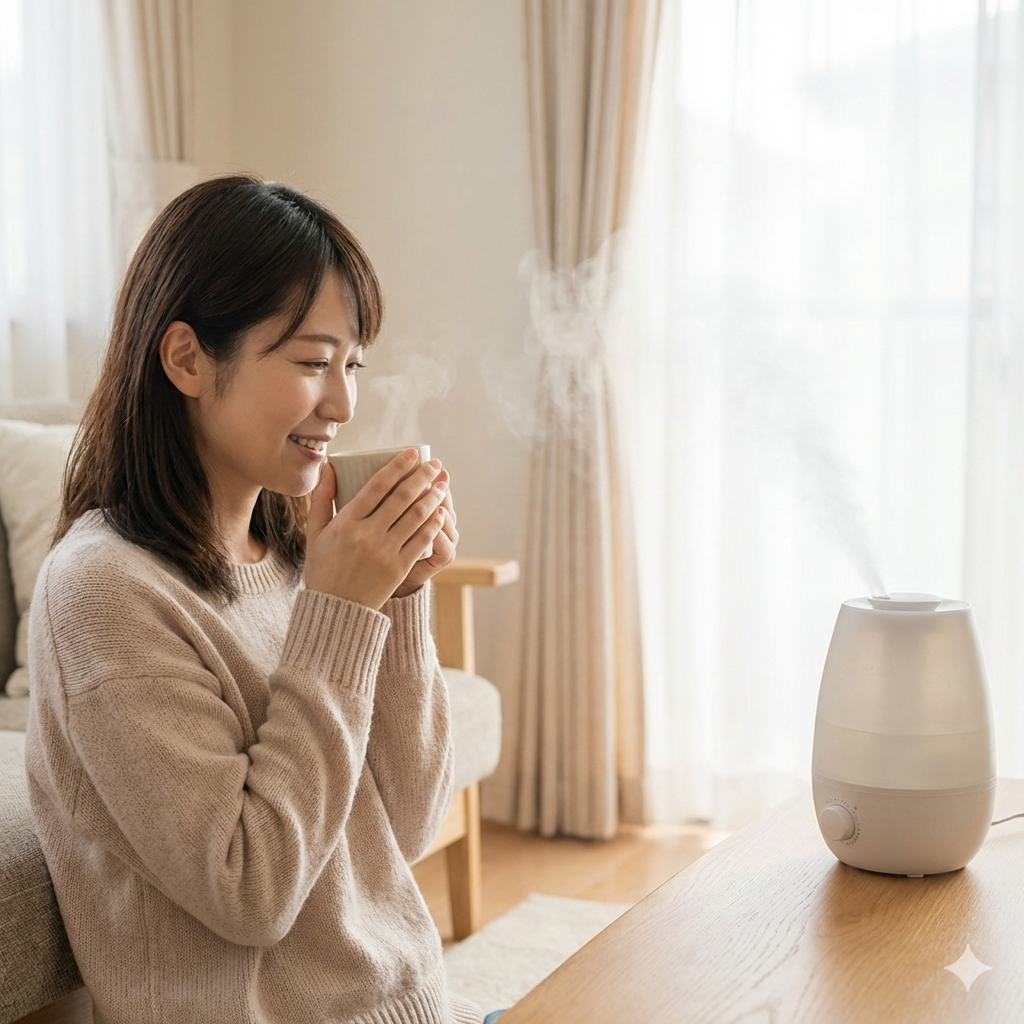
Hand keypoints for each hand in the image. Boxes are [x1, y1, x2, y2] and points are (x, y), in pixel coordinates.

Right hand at [304, 450, 448, 610]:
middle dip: (422, 476)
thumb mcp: (315, 533)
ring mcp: (385, 552)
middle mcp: (367, 535)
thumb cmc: (323, 568)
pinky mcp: (399, 568)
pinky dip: (433, 523)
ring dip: (432, 497)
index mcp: (346, 523)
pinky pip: (421, 540)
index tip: (412, 453)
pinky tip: (441, 512)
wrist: (336, 610)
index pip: (376, 486)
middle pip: (401, 497)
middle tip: (435, 464)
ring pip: (415, 516)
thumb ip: (322, 498)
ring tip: (441, 484)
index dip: (397, 466)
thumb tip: (329, 465)